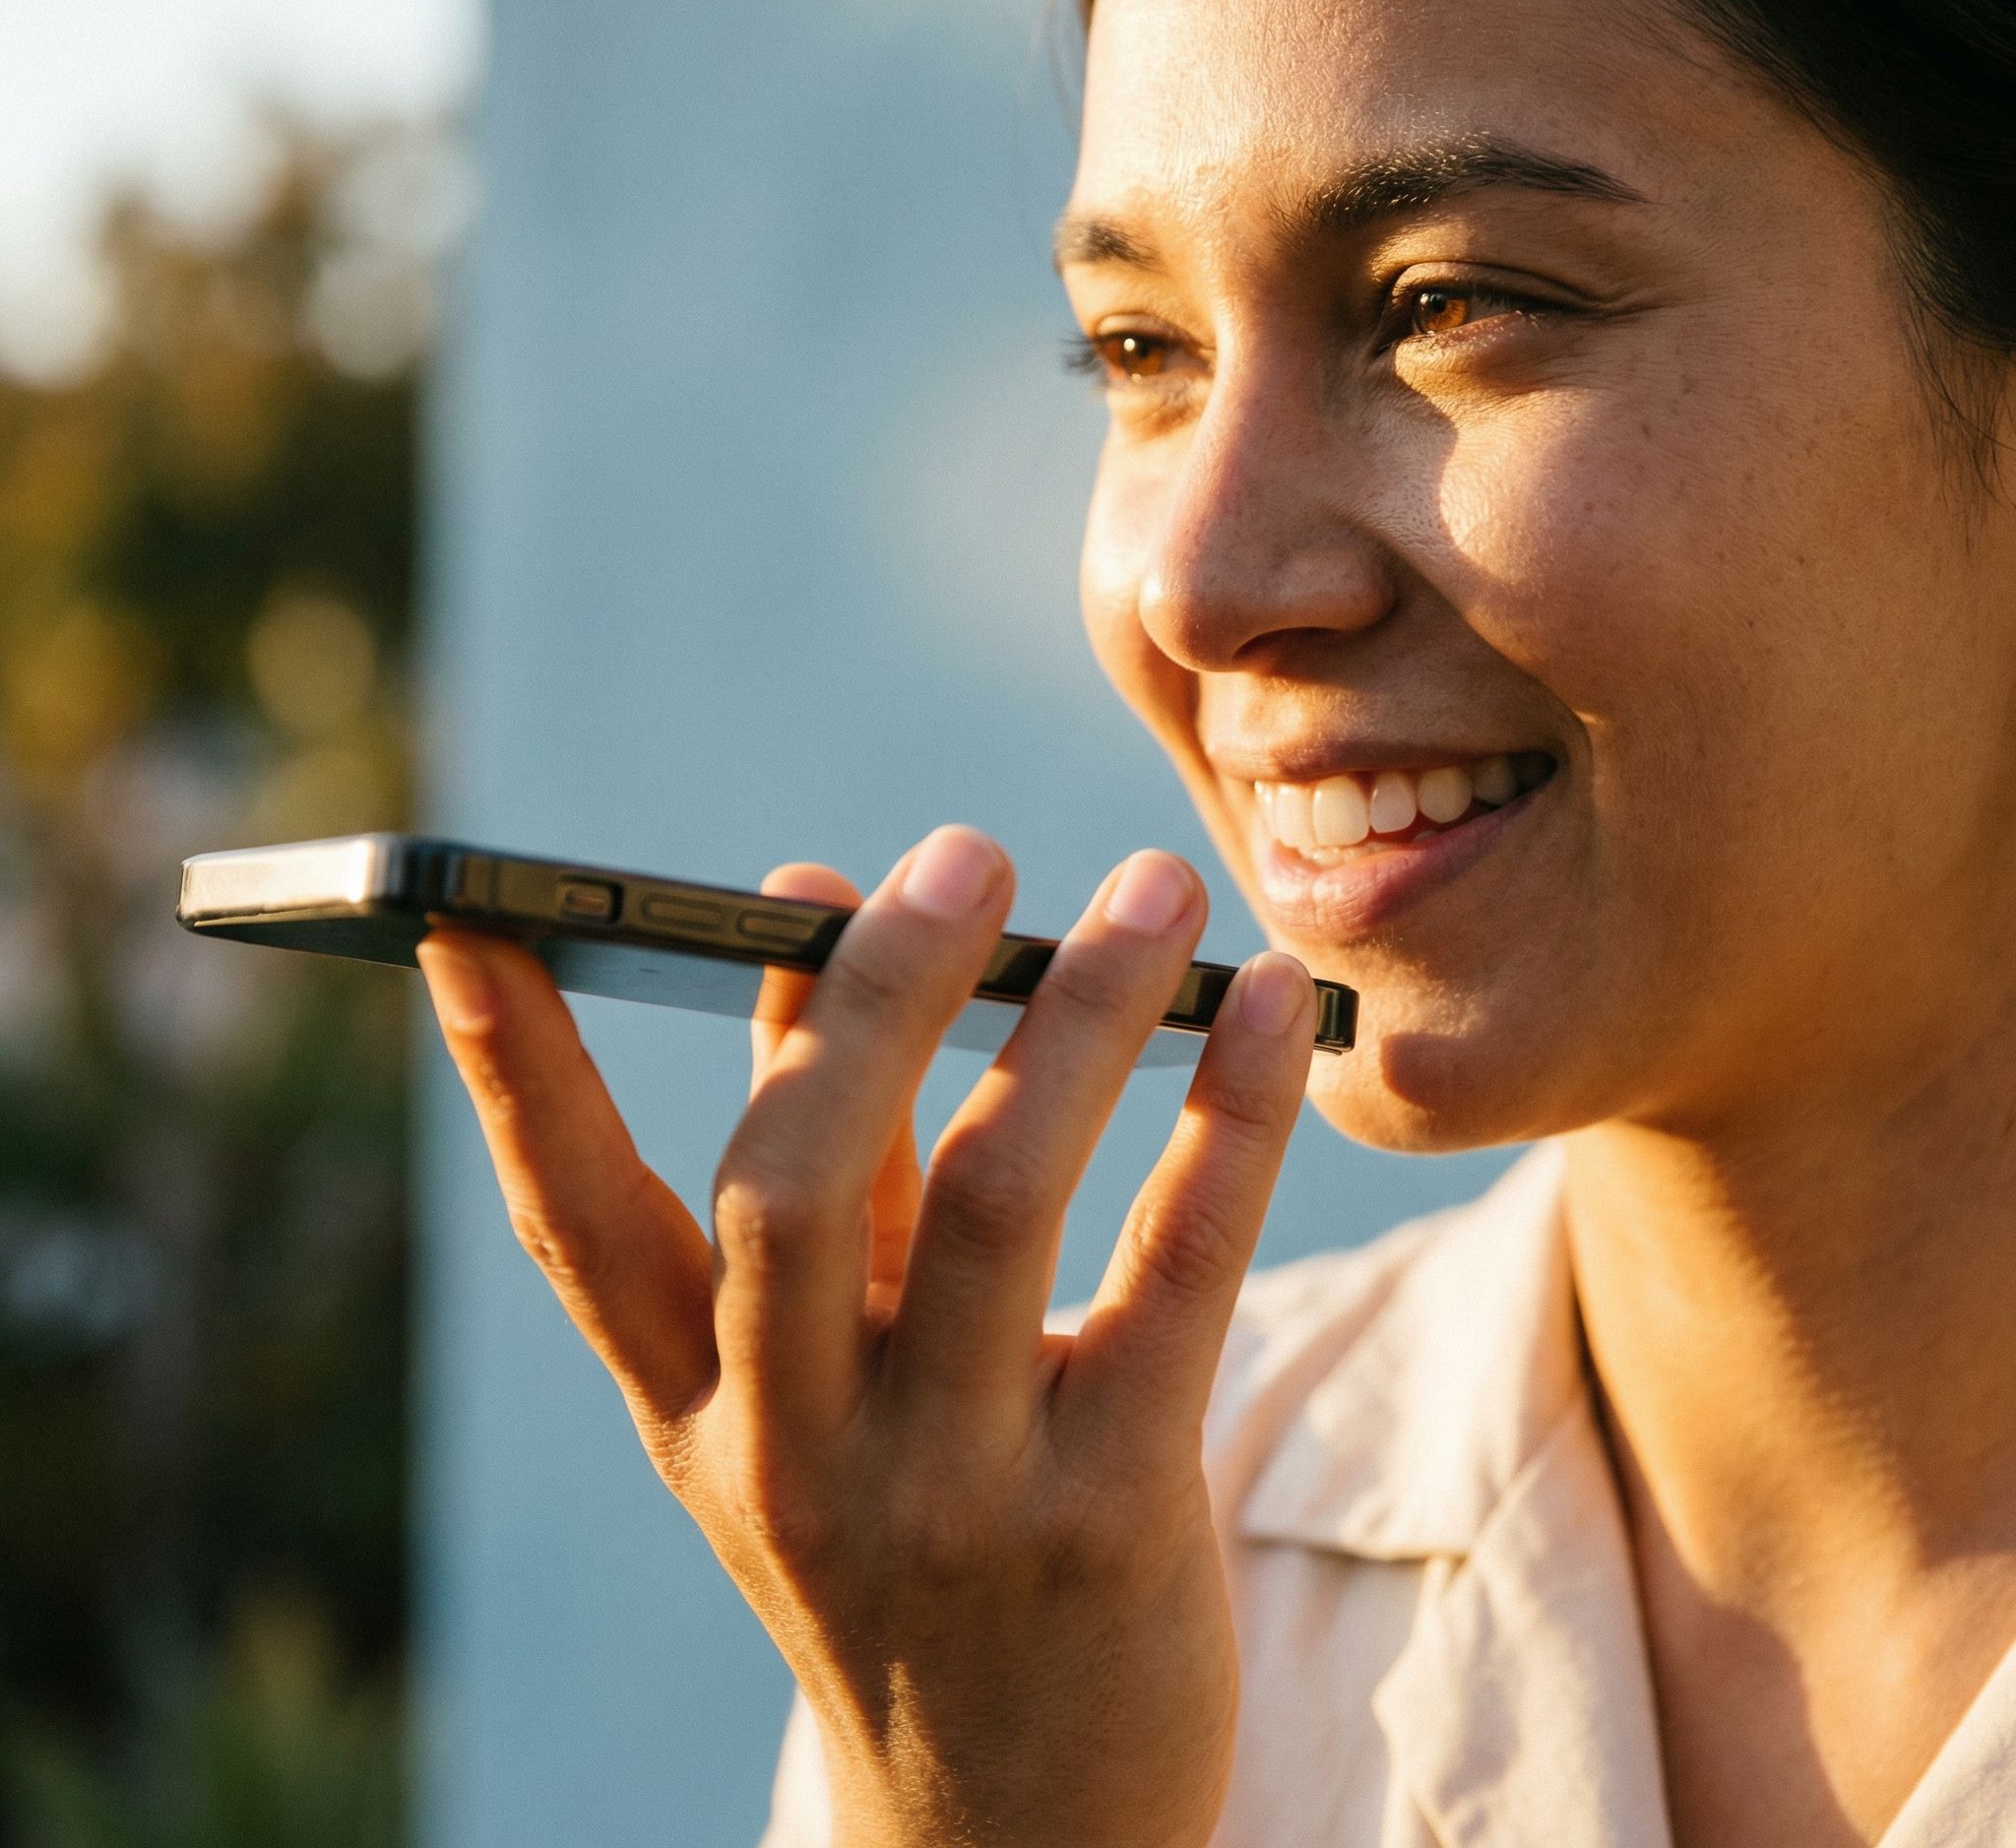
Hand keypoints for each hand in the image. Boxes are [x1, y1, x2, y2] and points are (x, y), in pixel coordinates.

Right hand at [418, 827, 1315, 1847]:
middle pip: (794, 1177)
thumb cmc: (912, 1539)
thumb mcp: (823, 1385)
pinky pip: (1176, 1273)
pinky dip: (1228, 1115)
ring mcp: (949, 1493)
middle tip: (962, 855)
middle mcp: (794, 1452)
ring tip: (1158, 890)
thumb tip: (812, 913)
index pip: (573, 1223)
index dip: (512, 1067)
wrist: (1017, 1836)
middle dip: (874, 992)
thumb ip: (828, 1159)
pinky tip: (1265, 1005)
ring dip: (1082, 1012)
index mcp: (696, 1409)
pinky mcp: (1111, 1516)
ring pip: (1000, 1196)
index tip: (472, 911)